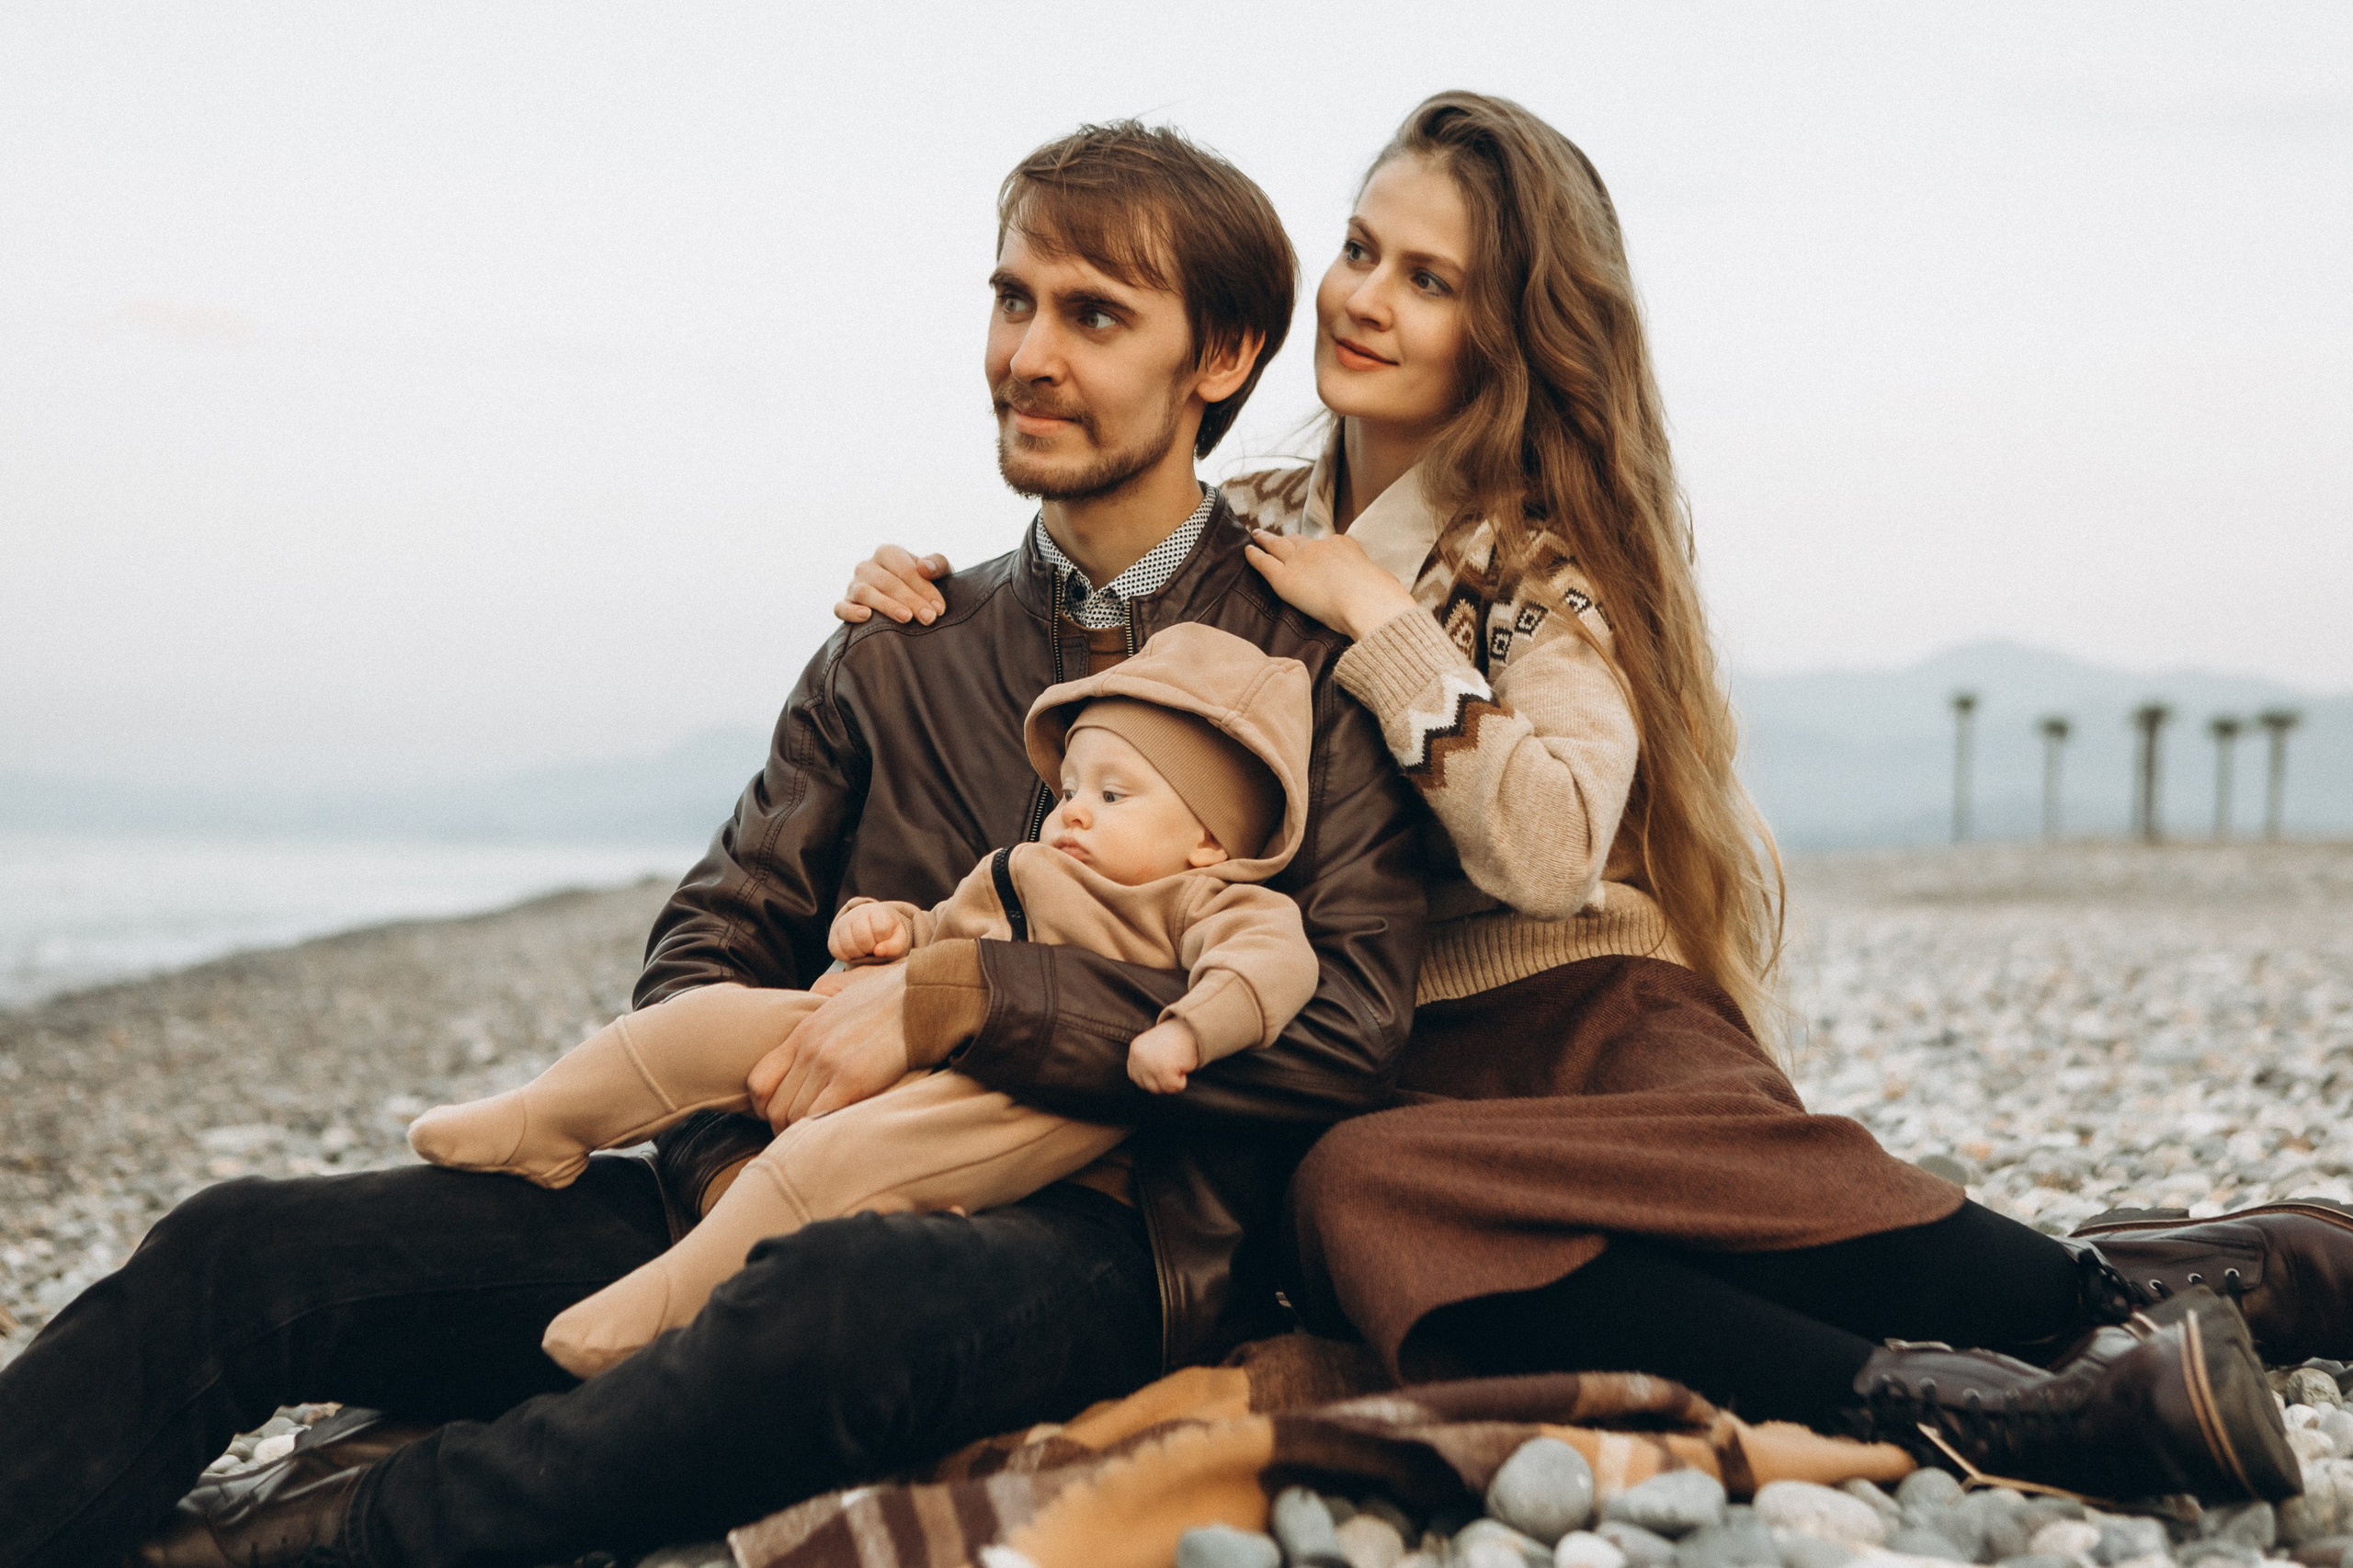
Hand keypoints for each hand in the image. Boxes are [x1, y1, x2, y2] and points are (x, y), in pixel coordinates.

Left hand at [747, 963, 909, 1129]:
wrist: (921, 995)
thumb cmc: (892, 1003)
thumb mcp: (843, 1006)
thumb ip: (823, 1030)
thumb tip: (824, 1051)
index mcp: (804, 1032)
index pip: (758, 1082)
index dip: (766, 1108)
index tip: (787, 1116)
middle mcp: (809, 1048)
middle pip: (774, 1108)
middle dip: (785, 1128)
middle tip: (807, 1136)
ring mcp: (828, 1062)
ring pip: (793, 1117)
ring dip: (805, 1134)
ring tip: (824, 1138)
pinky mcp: (852, 1077)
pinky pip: (818, 1117)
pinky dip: (822, 1131)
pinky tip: (839, 1130)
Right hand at [828, 903, 910, 963]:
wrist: (870, 925)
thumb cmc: (888, 933)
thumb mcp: (898, 937)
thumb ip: (895, 945)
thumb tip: (878, 952)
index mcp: (877, 911)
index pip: (880, 930)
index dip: (883, 940)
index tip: (884, 939)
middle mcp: (857, 913)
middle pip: (862, 939)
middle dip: (871, 948)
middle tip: (874, 946)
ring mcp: (843, 924)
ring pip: (849, 946)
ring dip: (859, 953)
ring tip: (866, 949)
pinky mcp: (833, 936)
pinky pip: (838, 952)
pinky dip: (848, 956)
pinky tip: (856, 951)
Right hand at [834, 544, 952, 624]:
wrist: (908, 605)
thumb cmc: (925, 586)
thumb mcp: (938, 573)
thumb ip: (937, 565)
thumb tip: (924, 568)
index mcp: (888, 552)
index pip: (905, 569)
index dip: (923, 588)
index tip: (939, 609)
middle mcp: (867, 566)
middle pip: (886, 581)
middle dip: (910, 600)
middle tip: (929, 618)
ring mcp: (853, 585)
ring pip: (864, 592)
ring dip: (886, 605)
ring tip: (906, 618)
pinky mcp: (845, 604)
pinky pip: (841, 607)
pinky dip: (851, 612)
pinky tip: (866, 616)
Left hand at [1127, 1018, 1202, 1094]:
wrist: (1192, 1026)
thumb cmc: (1176, 1040)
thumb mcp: (1152, 1050)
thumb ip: (1145, 1064)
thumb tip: (1146, 1085)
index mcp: (1135, 1051)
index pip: (1136, 1077)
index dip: (1152, 1075)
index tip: (1163, 1062)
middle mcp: (1139, 1057)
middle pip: (1147, 1086)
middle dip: (1162, 1079)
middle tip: (1172, 1062)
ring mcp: (1150, 1063)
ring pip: (1160, 1089)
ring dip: (1171, 1081)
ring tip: (1176, 1063)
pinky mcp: (1163, 1068)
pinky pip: (1173, 1087)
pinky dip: (1181, 1081)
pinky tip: (1182, 1066)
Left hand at [1242, 529, 1417, 640]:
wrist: (1367, 602)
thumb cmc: (1381, 598)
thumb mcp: (1382, 583)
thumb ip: (1376, 582)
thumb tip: (1384, 591)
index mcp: (1344, 546)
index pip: (1326, 545)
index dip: (1317, 549)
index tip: (1314, 551)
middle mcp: (1320, 547)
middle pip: (1298, 540)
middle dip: (1288, 538)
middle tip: (1276, 535)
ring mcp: (1300, 560)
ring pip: (1278, 546)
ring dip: (1266, 539)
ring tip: (1257, 536)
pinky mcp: (1285, 577)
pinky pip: (1264, 562)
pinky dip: (1255, 556)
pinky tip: (1247, 551)